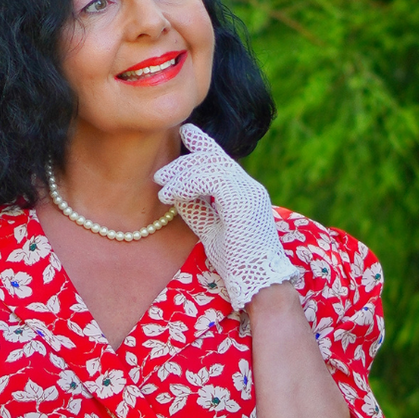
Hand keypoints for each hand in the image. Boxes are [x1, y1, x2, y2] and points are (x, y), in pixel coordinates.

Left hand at [152, 121, 304, 312]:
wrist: (258, 284)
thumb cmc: (236, 264)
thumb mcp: (212, 232)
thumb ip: (198, 210)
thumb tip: (176, 194)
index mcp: (245, 193)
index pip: (222, 161)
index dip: (204, 144)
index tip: (185, 132)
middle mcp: (250, 188)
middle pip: (214, 159)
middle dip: (185, 162)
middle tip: (160, 175)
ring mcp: (249, 193)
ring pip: (211, 166)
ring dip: (182, 175)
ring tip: (162, 188)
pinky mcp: (243, 202)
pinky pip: (211, 180)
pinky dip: (188, 184)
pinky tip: (172, 195)